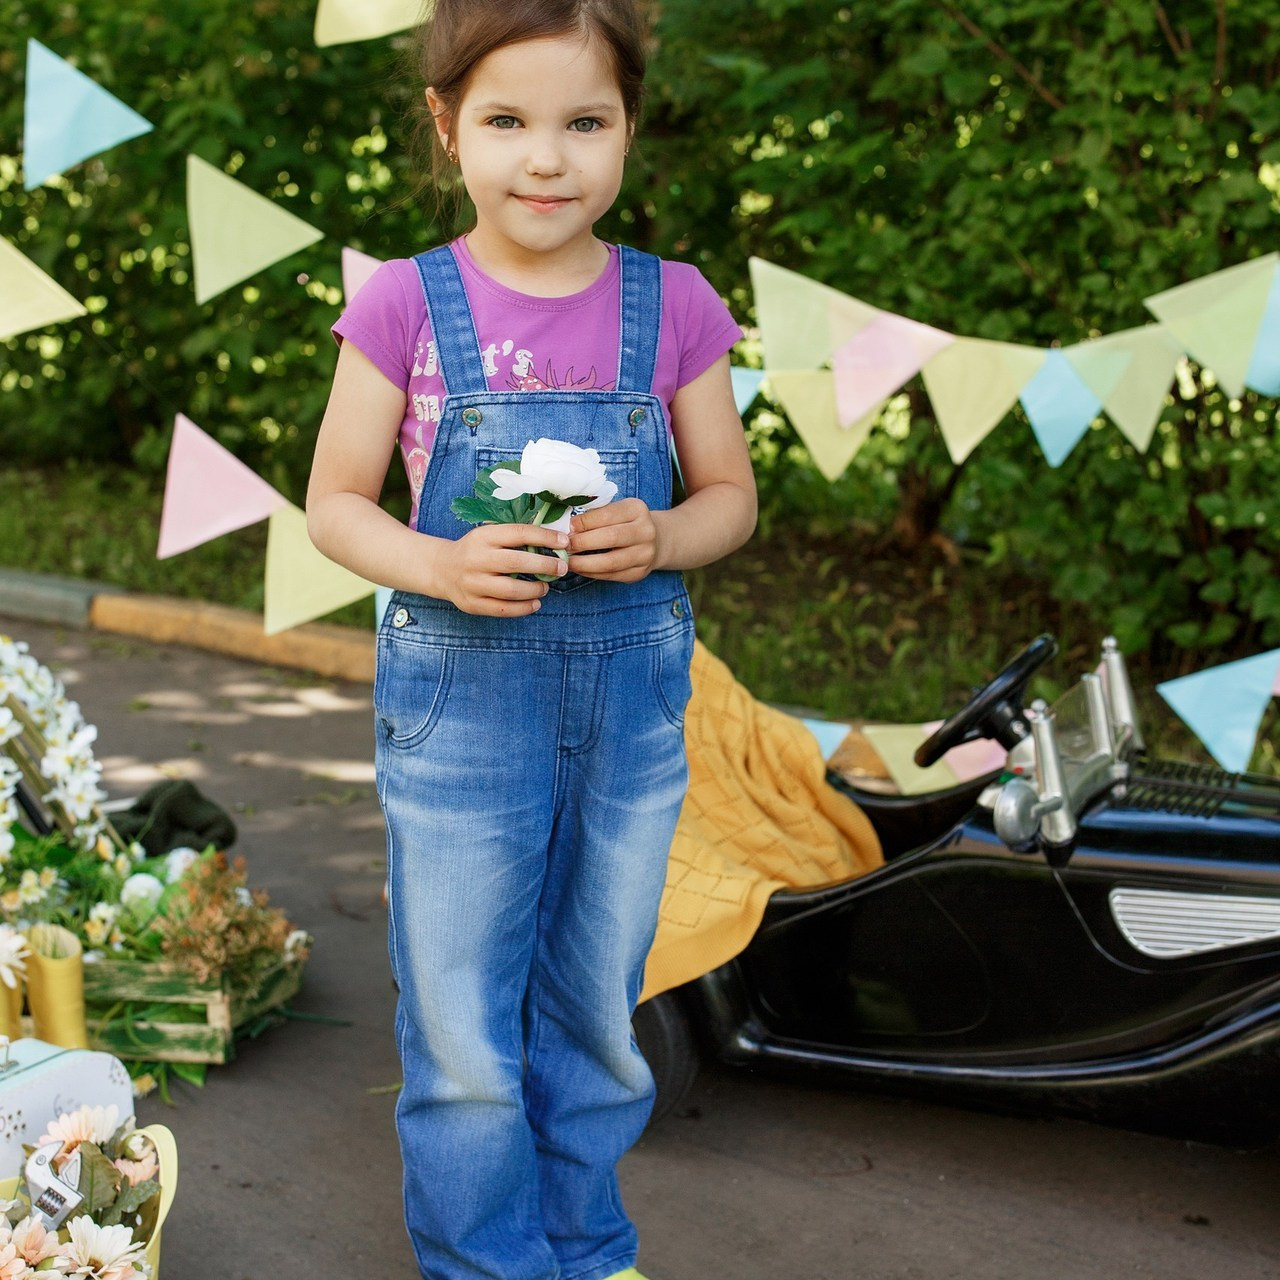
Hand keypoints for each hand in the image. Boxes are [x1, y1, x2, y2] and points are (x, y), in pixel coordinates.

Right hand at [434, 523, 568, 615]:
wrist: (442, 569)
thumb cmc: (476, 550)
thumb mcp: (490, 536)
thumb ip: (515, 538)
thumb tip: (556, 541)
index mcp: (483, 537)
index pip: (518, 533)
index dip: (544, 537)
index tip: (564, 541)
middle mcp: (475, 559)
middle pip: (515, 563)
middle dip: (544, 566)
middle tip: (561, 568)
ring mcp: (472, 583)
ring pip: (510, 590)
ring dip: (534, 590)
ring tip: (545, 587)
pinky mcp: (471, 604)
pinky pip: (502, 609)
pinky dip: (523, 608)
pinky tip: (535, 603)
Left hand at [567, 499, 660, 582]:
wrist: (656, 540)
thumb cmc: (627, 523)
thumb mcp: (617, 511)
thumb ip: (596, 515)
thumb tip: (567, 527)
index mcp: (637, 510)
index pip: (607, 514)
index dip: (584, 522)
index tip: (568, 528)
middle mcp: (646, 531)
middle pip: (610, 538)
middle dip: (583, 543)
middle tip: (564, 546)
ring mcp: (645, 554)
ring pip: (610, 562)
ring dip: (584, 563)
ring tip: (568, 561)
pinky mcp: (640, 572)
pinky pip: (612, 575)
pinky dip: (592, 573)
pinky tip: (580, 569)